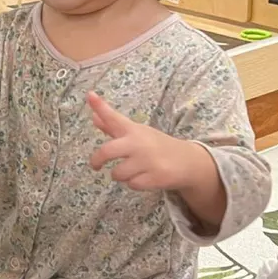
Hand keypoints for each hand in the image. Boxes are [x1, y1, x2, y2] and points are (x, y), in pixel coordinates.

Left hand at [87, 92, 209, 192]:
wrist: (188, 161)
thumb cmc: (156, 145)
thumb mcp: (136, 133)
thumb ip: (113, 127)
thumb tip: (93, 116)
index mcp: (133, 130)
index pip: (113, 117)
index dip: (100, 106)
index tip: (89, 94)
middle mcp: (139, 142)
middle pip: (106, 151)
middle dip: (97, 160)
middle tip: (96, 166)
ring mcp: (148, 160)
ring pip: (117, 173)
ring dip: (121, 175)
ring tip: (132, 170)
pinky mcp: (156, 176)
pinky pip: (132, 185)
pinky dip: (135, 184)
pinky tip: (145, 177)